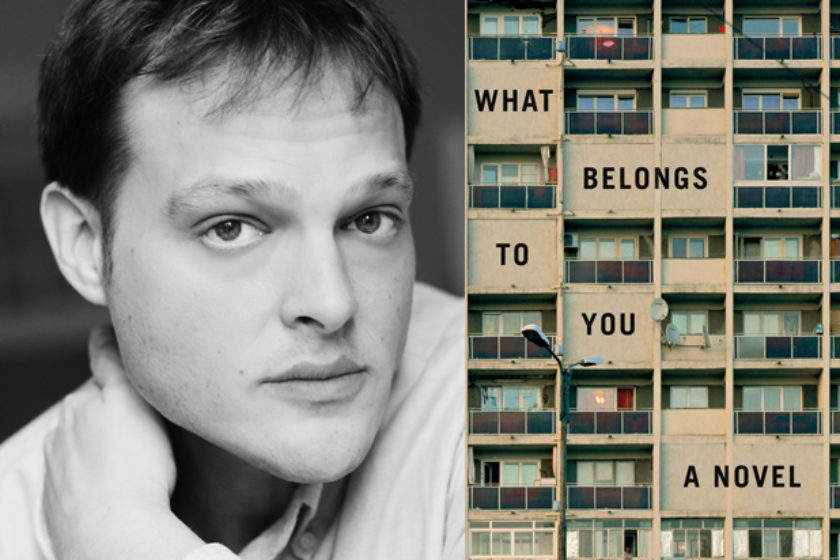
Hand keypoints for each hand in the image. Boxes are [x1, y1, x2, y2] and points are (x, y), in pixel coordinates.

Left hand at [43, 325, 203, 559]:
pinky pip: (81, 485)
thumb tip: (101, 328)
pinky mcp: (61, 508)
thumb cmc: (132, 471)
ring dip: (104, 452)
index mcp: (78, 408)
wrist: (114, 537)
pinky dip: (97, 483)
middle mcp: (60, 438)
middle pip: (91, 416)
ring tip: (137, 464)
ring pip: (84, 451)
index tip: (141, 389)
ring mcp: (58, 475)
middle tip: (148, 430)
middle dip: (113, 418)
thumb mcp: (130, 401)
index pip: (101, 380)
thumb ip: (113, 363)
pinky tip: (119, 491)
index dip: (124, 382)